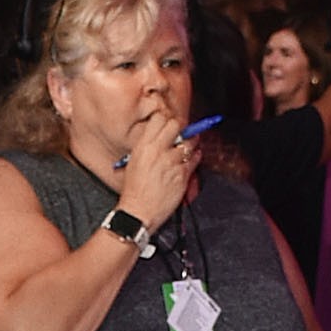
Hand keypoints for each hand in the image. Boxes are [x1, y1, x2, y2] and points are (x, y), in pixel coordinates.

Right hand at [116, 109, 198, 233]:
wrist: (138, 211)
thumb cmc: (134, 190)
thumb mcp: (134, 162)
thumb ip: (147, 147)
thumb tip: (161, 137)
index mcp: (143, 146)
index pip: (159, 119)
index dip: (167, 119)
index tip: (170, 124)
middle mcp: (157, 151)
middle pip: (176, 124)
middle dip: (182, 126)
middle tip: (183, 132)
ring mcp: (171, 162)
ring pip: (190, 141)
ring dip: (192, 142)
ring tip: (190, 145)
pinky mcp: (182, 174)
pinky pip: (196, 159)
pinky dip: (196, 156)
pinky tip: (192, 159)